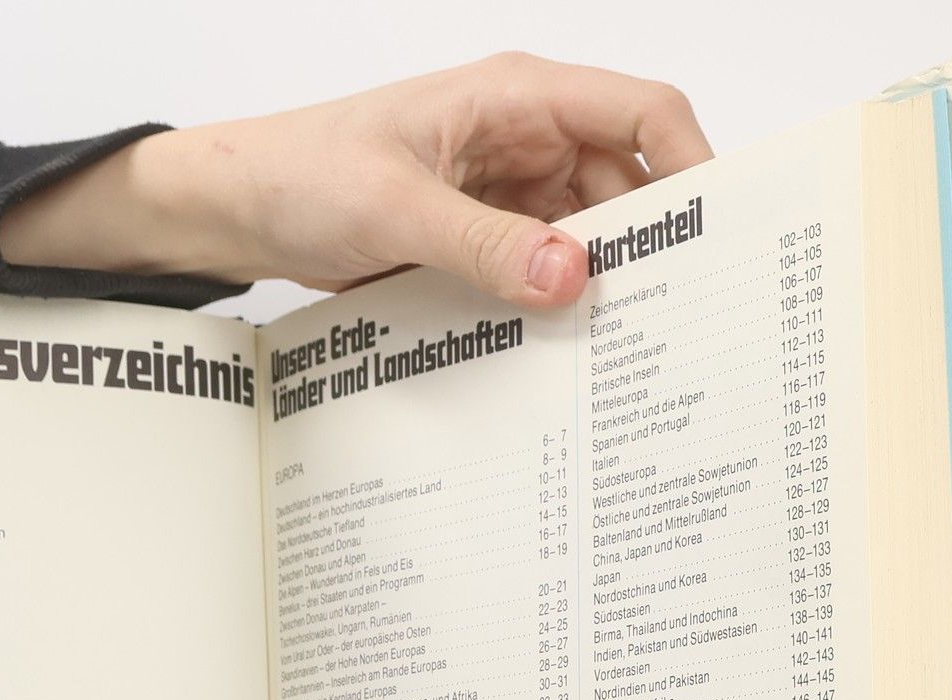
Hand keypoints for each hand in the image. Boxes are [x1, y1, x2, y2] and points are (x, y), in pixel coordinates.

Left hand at [0, 53, 711, 309]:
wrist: (237, 210)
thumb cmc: (302, 175)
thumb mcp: (395, 211)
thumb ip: (484, 246)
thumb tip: (568, 278)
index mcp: (516, 98)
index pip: (641, 114)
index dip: (691, 165)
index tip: (713, 234)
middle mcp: (521, 139)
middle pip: (621, 189)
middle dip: (643, 248)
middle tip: (662, 320)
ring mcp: (501, 192)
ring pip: (580, 239)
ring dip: (591, 286)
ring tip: (609, 347)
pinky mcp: (475, 240)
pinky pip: (533, 271)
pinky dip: (545, 304)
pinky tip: (554, 348)